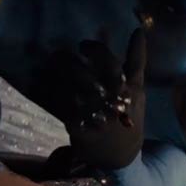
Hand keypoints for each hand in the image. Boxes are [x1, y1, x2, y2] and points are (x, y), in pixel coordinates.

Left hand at [44, 29, 146, 169]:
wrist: (121, 154)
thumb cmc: (129, 114)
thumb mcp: (137, 88)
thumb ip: (136, 60)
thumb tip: (138, 31)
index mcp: (128, 90)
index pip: (110, 64)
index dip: (95, 51)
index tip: (82, 45)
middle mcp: (113, 103)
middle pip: (87, 77)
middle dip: (69, 62)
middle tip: (58, 54)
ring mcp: (96, 119)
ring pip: (73, 92)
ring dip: (58, 76)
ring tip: (50, 65)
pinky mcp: (81, 131)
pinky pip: (63, 109)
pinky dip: (53, 95)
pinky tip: (47, 85)